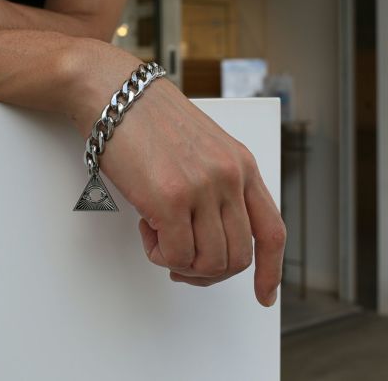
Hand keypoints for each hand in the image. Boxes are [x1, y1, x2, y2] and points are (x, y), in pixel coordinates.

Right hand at [68, 42, 286, 306]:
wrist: (115, 93)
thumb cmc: (150, 118)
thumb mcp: (202, 147)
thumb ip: (217, 186)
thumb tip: (211, 234)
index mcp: (242, 164)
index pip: (271, 230)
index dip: (271, 271)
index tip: (264, 295)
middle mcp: (229, 177)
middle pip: (238, 256)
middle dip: (209, 272)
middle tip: (183, 262)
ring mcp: (202, 187)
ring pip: (209, 262)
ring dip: (182, 263)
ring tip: (161, 236)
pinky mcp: (170, 198)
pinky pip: (176, 256)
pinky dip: (160, 255)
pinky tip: (148, 229)